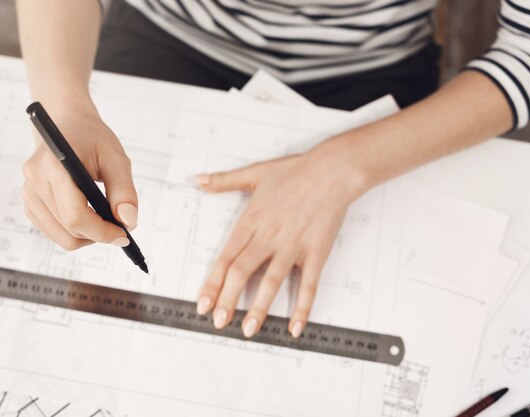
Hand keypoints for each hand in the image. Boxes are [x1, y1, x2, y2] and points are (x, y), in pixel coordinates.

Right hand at [22, 104, 137, 250]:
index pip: (75, 215)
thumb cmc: (92, 139)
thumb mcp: (116, 159)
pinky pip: (54, 232)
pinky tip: (89, 217)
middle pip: (69, 229)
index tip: (124, 234)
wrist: (68, 125)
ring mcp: (28, 193)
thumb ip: (124, 191)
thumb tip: (128, 222)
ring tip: (105, 220)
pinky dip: (75, 232)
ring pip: (61, 237)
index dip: (102, 231)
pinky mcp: (29, 202)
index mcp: (55, 166)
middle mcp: (35, 181)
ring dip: (88, 237)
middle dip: (99, 235)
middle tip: (121, 228)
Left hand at [193, 150, 364, 338]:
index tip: (203, 304)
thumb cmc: (296, 171)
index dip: (213, 283)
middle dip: (228, 300)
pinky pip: (309, 284)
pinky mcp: (316, 252)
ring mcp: (294, 245)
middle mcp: (270, 236)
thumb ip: (224, 181)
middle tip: (219, 322)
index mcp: (252, 221)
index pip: (226, 258)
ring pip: (272, 281)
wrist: (332, 170)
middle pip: (243, 272)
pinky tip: (295, 326)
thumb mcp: (254, 172)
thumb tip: (197, 180)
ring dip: (259, 307)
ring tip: (249, 329)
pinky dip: (303, 307)